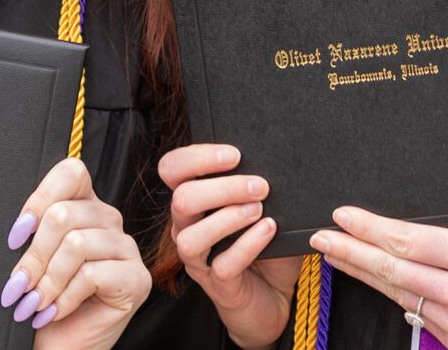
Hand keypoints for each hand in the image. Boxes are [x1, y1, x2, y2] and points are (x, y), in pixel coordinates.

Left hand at [0, 157, 149, 349]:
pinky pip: (91, 274)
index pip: (71, 172)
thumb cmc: (44, 303)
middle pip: (64, 214)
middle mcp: (110, 220)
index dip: (39, 198)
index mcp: (86, 205)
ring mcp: (127, 248)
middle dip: (33, 256)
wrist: (60, 349)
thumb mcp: (35, 259)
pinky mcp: (136, 279)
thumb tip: (17, 226)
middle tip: (17, 286)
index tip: (16, 235)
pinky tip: (55, 311)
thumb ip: (34, 232)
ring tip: (34, 303)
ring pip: (76, 244)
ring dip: (47, 281)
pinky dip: (64, 297)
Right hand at [159, 144, 301, 349]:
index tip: (235, 155)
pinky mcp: (217, 286)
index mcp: (192, 199)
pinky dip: (248, 244)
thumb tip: (270, 159)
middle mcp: (187, 227)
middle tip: (259, 186)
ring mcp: (198, 259)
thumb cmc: (265, 240)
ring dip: (228, 218)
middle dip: (221, 187)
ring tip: (259, 209)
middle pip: (181, 199)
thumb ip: (254, 184)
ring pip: (191, 237)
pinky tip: (268, 230)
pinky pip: (222, 266)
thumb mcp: (259, 204)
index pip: (172, 169)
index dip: (197, 158)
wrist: (275, 292)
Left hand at [310, 208, 447, 349]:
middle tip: (320, 234)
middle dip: (350, 249)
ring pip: (395, 290)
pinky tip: (368, 279)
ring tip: (333, 252)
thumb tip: (404, 232)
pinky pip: (410, 312)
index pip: (407, 238)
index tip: (343, 215)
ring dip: (359, 270)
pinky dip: (385, 292)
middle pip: (392, 265)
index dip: (369, 227)